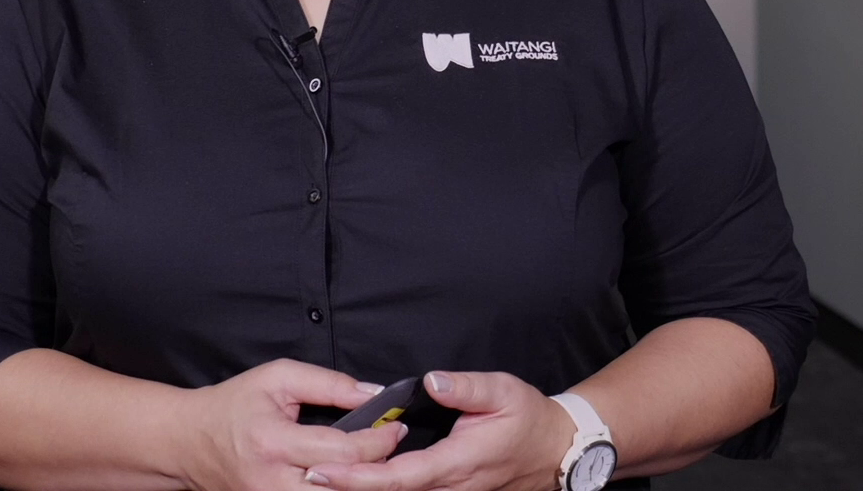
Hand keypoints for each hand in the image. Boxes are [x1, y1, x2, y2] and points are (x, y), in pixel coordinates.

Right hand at [175, 358, 408, 490]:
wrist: (189, 442)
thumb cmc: (234, 404)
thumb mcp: (278, 377)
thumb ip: (327, 383)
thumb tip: (373, 394)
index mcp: (274, 443)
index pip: (342, 451)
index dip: (378, 441)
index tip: (396, 427)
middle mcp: (273, 483)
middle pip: (343, 489)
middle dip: (379, 472)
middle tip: (395, 451)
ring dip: (362, 487)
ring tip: (378, 466)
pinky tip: (353, 479)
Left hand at [305, 371, 574, 490]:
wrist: (556, 451)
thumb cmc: (528, 418)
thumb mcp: (502, 391)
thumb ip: (465, 388)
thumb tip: (431, 382)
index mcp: (456, 463)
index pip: (398, 477)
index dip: (358, 478)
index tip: (325, 470)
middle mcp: (448, 487)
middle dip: (348, 487)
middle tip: (307, 474)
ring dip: (361, 489)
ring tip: (322, 476)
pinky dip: (381, 488)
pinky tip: (357, 477)